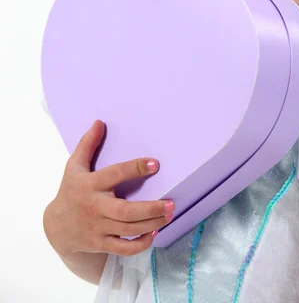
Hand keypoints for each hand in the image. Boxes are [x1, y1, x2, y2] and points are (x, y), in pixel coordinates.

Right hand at [43, 119, 173, 257]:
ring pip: (128, 230)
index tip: (155, 163)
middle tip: (171, 203)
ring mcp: (98, 228)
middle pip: (125, 211)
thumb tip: (99, 121)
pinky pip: (123, 248)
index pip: (115, 175)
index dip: (135, 168)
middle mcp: (95, 207)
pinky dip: (140, 244)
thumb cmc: (71, 191)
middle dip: (150, 209)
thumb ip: (87, 144)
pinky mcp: (101, 243)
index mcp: (90, 184)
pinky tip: (154, 232)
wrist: (57, 227)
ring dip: (152, 223)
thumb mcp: (74, 166)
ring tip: (169, 214)